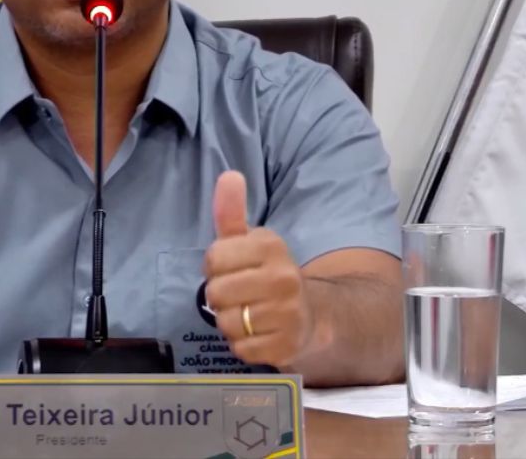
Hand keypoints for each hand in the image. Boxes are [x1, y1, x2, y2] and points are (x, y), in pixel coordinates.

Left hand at [203, 170, 315, 367]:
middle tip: (238, 294)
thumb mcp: (250, 241)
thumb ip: (232, 212)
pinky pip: (241, 349)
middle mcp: (283, 278)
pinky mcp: (285, 347)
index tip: (231, 268)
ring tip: (248, 314)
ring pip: (226, 323)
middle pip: (216, 293)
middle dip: (220, 296)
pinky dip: (243, 345)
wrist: (312, 314)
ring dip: (231, 322)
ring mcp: (287, 314)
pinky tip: (258, 334)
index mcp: (271, 246)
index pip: (214, 258)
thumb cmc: (267, 273)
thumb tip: (228, 175)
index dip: (215, 266)